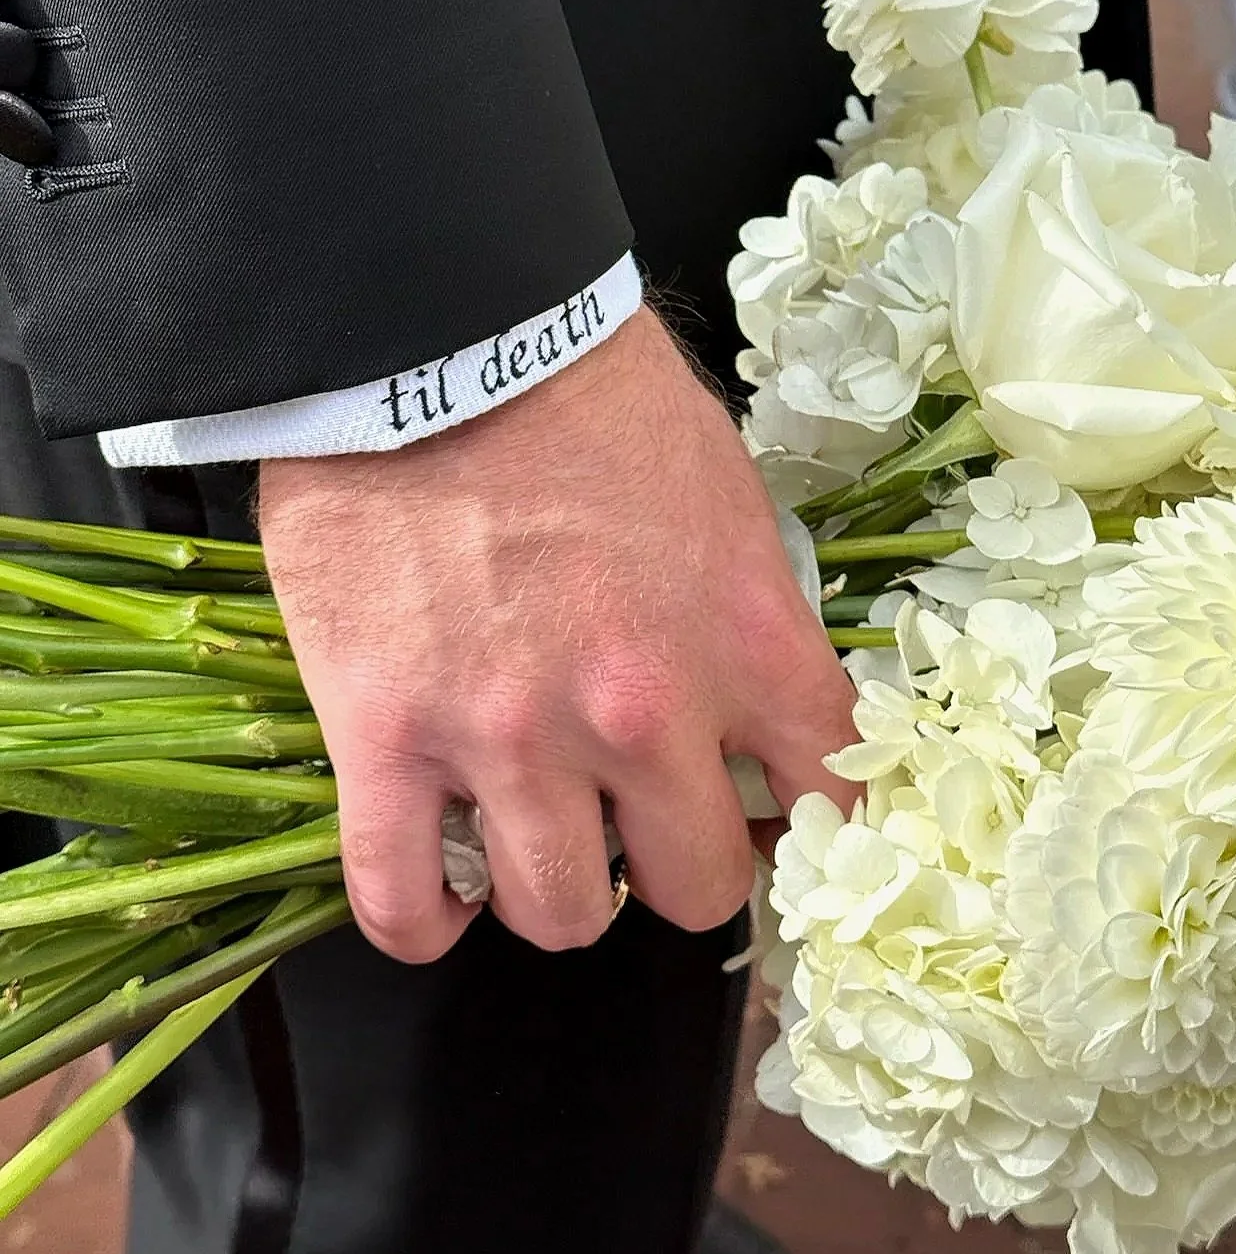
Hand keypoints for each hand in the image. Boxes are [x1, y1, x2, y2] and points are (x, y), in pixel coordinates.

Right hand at [259, 308, 858, 961]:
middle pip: (698, 890)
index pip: (833, 799)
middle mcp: (643, 713)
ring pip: (564, 914)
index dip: (815, 835)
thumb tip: (760, 718)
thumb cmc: (593, 399)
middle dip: (679, 869)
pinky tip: (445, 896)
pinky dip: (427, 922)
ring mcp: (511, 737)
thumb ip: (754, 624)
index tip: (780, 830)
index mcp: (746, 642)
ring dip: (562, 891)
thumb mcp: (728, 499)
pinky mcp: (386, 738)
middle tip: (644, 826)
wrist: (443, 331)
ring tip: (539, 840)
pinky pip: (402, 902)